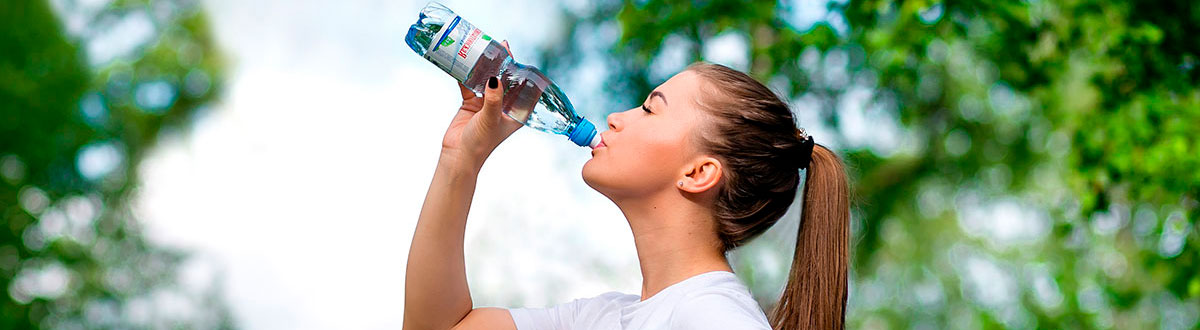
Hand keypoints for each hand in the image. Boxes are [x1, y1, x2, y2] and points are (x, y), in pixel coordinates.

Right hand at [439, 41, 521, 169]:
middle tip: (501, 46)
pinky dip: (468, 74)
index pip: (526, 90)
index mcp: (516, 113)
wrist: (458, 155)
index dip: (526, 75)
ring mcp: (487, 104)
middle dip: (505, 65)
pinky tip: (464, 62)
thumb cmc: (480, 142)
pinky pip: (470, 84)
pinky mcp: (471, 103)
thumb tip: (494, 78)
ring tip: (484, 49)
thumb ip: (494, 98)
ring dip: (486, 67)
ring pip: (488, 80)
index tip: (524, 60)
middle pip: (507, 81)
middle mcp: (503, 106)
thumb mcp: (491, 119)